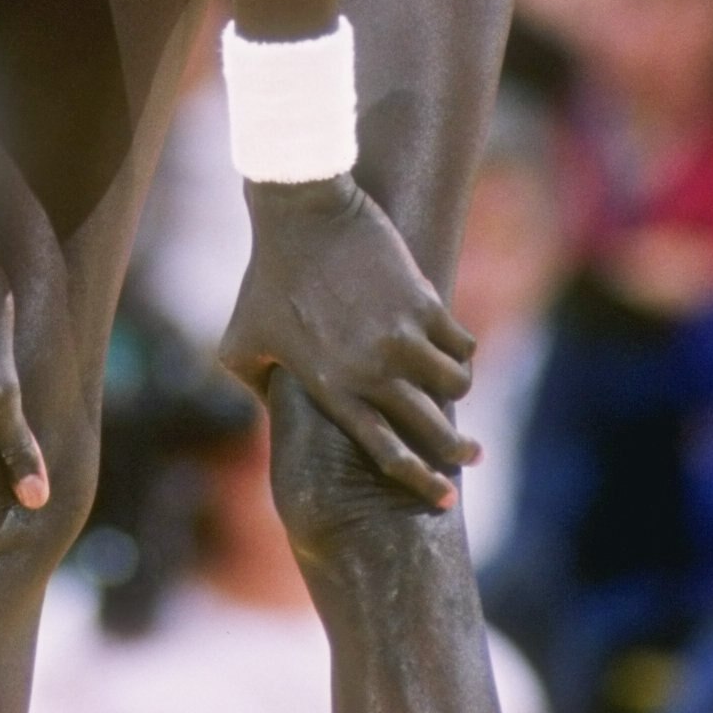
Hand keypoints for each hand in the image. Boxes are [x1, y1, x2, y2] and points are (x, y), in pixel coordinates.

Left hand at [219, 178, 476, 509]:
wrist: (301, 214)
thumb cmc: (265, 276)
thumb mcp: (239, 344)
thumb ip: (256, 388)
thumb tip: (273, 414)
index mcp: (332, 389)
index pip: (387, 452)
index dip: (420, 480)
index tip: (446, 498)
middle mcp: (372, 371)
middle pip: (432, 428)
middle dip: (459, 452)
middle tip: (472, 456)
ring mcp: (402, 336)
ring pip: (455, 384)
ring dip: (456, 390)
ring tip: (452, 388)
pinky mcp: (423, 302)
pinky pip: (461, 341)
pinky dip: (461, 350)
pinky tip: (453, 349)